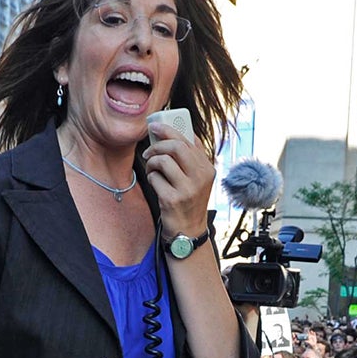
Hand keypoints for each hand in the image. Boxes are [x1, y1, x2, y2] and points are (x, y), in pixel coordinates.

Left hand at [144, 119, 215, 239]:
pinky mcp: (173, 199)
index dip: (169, 129)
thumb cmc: (189, 200)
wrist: (188, 230)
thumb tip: (172, 133)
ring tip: (152, 169)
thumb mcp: (198, 178)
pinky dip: (151, 177)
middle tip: (149, 151)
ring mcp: (188, 189)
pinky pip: (155, 177)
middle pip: (176, 146)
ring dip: (152, 162)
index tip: (155, 127)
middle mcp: (201, 176)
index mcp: (207, 168)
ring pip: (163, 160)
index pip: (189, 139)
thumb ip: (190, 158)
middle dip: (157, 145)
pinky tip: (156, 183)